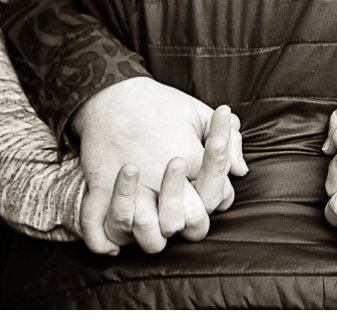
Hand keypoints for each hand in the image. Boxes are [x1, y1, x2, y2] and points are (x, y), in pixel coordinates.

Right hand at [73, 77, 246, 254]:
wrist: (109, 89)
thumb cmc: (157, 102)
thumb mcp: (197, 111)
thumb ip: (225, 139)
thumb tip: (241, 170)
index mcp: (186, 158)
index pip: (216, 197)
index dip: (217, 191)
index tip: (203, 173)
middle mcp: (157, 178)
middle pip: (186, 223)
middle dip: (189, 214)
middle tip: (178, 197)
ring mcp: (127, 186)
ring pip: (147, 236)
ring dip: (152, 231)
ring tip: (151, 216)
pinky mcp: (98, 186)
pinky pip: (95, 226)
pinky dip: (103, 242)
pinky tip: (116, 246)